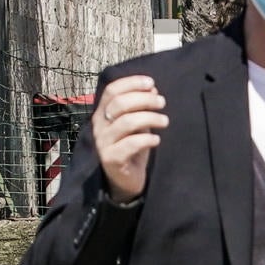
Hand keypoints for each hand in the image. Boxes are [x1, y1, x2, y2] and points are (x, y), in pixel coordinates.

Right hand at [92, 75, 167, 199]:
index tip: (151, 83)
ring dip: (150, 118)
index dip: (131, 83)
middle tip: (162, 102)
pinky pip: (130, 144)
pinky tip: (156, 139)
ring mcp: (103, 143)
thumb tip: (152, 89)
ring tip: (165, 120)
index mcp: (103, 114)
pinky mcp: (111, 159)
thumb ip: (141, 108)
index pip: (112, 91)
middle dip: (143, 99)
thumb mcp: (137, 125)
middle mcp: (99, 126)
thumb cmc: (131, 149)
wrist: (124, 182)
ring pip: (126, 122)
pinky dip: (147, 138)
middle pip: (119, 103)